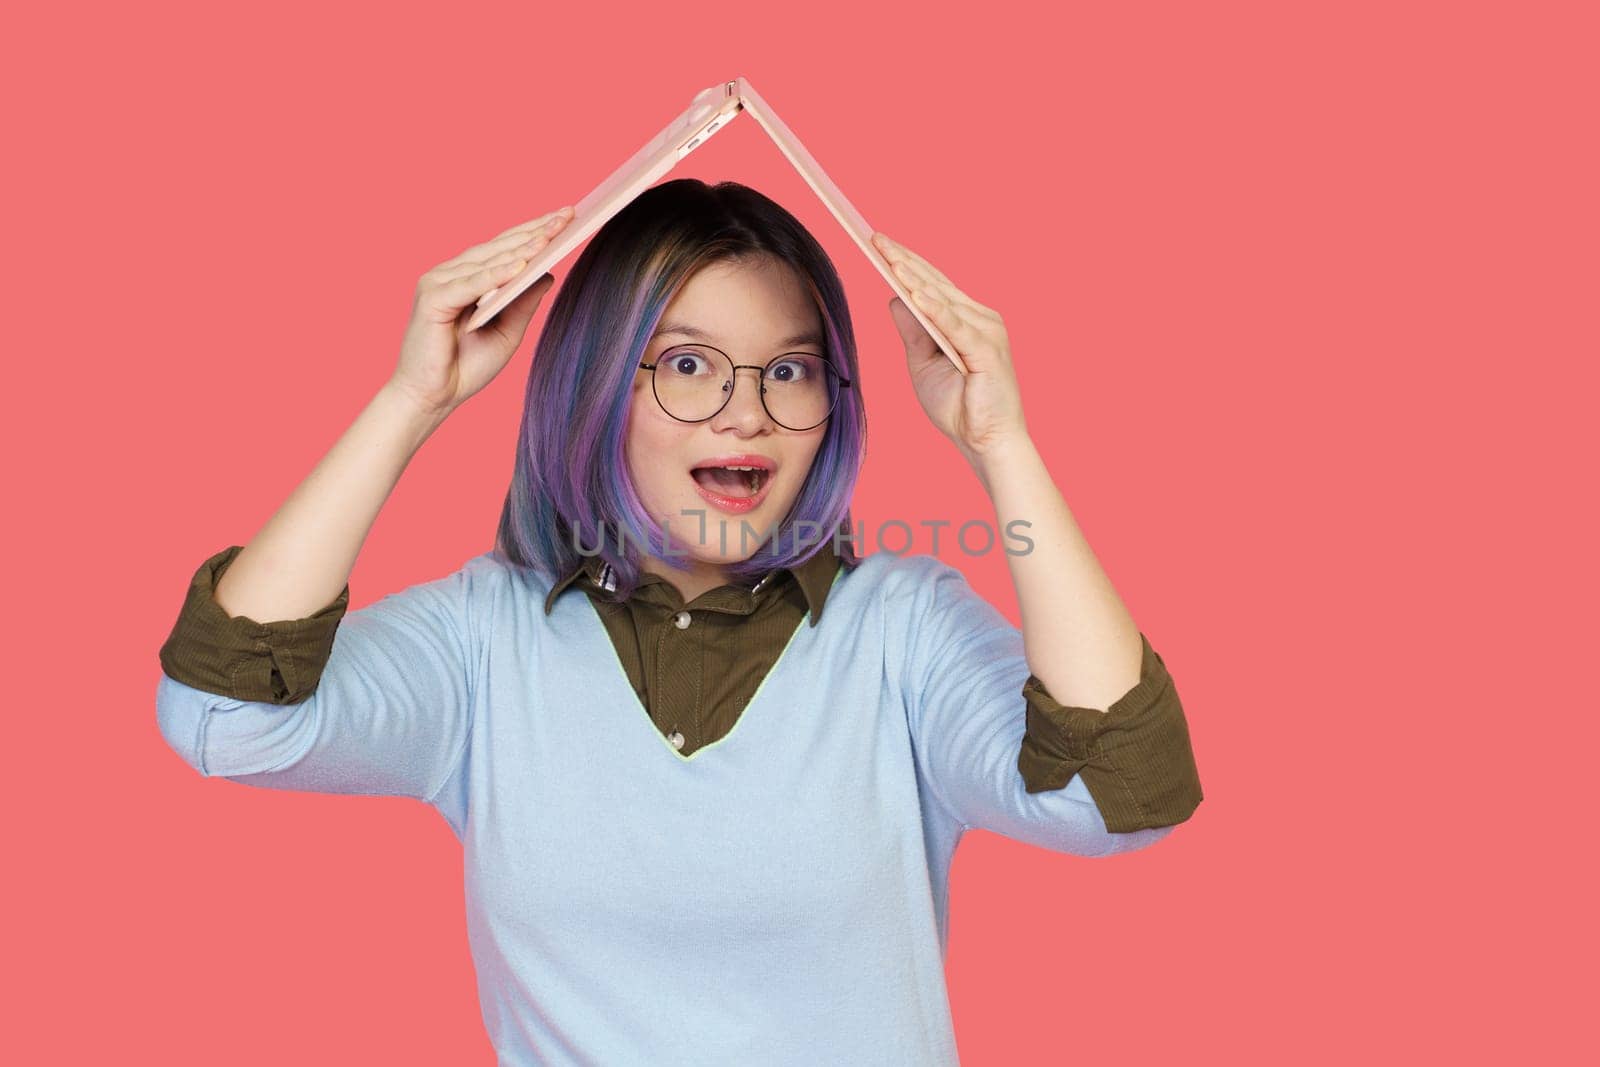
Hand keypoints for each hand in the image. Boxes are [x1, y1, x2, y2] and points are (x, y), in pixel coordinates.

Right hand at [389, 206, 573, 418]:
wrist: (434, 397)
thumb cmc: (466, 366)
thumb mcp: (508, 331)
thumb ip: (524, 302)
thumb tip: (550, 272)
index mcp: (469, 277)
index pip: (506, 247)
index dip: (535, 231)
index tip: (566, 216)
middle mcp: (452, 273)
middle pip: (499, 247)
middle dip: (534, 232)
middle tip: (565, 216)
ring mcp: (439, 283)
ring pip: (486, 262)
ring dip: (519, 249)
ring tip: (549, 236)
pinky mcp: (432, 299)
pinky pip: (470, 285)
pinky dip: (493, 276)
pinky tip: (519, 266)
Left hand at [871, 232, 1027, 465]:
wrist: (985, 442)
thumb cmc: (959, 406)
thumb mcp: (923, 364)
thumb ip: (913, 332)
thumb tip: (895, 298)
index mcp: (966, 319)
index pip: (932, 284)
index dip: (906, 262)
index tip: (878, 242)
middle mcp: (980, 318)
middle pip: (936, 283)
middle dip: (905, 261)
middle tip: (876, 239)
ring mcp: (987, 332)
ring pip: (944, 300)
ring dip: (916, 279)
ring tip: (890, 259)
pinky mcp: (988, 351)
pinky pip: (956, 326)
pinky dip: (936, 309)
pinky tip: (915, 294)